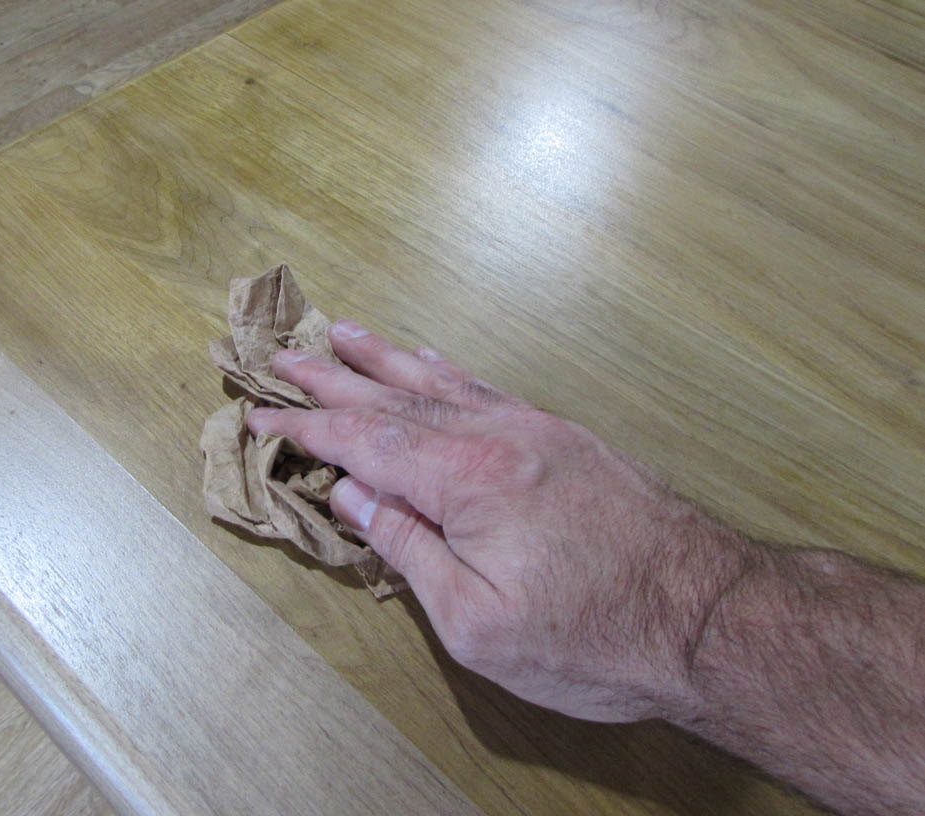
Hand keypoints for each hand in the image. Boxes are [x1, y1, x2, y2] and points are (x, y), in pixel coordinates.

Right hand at [247, 320, 746, 723]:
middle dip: (332, 378)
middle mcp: (496, 436)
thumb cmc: (592, 636)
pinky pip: (486, 387)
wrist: (710, 618)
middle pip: (394, 399)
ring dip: (384, 360)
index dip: (305, 428)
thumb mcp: (476, 620)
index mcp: (466, 477)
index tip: (260, 415)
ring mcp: (534, 431)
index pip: (363, 442)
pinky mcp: (564, 439)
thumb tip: (351, 495)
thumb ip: (408, 546)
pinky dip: (445, 370)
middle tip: (284, 355)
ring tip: (344, 333)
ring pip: (440, 382)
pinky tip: (427, 358)